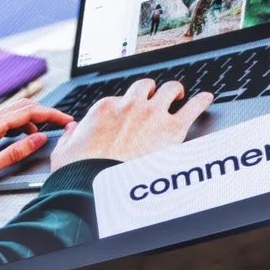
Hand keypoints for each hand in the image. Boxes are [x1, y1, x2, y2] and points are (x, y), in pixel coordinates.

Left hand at [0, 100, 73, 198]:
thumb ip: (14, 153)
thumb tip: (37, 140)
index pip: (27, 113)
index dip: (50, 115)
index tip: (66, 120)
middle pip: (23, 107)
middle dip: (46, 113)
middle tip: (63, 122)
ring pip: (14, 112)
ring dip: (33, 119)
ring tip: (46, 132)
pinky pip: (5, 121)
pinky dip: (20, 125)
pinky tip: (24, 136)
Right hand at [51, 79, 212, 167]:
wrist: (96, 183)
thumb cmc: (79, 171)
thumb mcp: (64, 151)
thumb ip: (70, 137)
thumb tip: (72, 131)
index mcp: (105, 108)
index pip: (120, 98)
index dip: (125, 106)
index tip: (128, 113)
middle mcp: (130, 105)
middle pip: (146, 86)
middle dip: (151, 92)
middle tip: (155, 99)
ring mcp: (152, 114)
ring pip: (170, 88)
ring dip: (175, 92)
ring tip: (179, 96)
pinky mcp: (172, 127)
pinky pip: (194, 106)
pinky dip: (202, 101)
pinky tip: (206, 99)